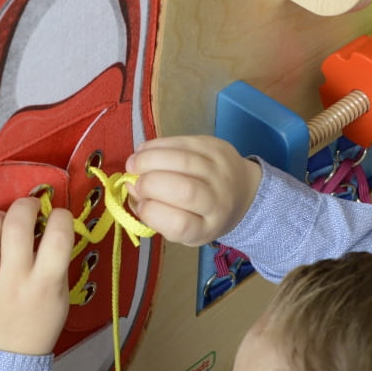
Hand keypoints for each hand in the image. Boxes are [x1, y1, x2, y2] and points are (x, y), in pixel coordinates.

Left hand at [0, 197, 73, 355]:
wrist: (9, 358)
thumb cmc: (40, 321)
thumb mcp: (60, 293)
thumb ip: (55, 261)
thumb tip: (45, 224)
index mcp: (46, 282)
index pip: (59, 237)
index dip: (61, 217)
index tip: (57, 215)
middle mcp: (15, 281)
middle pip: (16, 229)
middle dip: (24, 206)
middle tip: (27, 207)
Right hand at [125, 136, 260, 245]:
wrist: (242, 192)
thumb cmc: (202, 215)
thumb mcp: (182, 228)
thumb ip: (155, 215)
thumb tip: (130, 186)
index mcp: (207, 229)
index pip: (180, 224)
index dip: (151, 212)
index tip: (140, 204)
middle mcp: (220, 202)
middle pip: (184, 191)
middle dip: (149, 183)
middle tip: (133, 181)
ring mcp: (221, 171)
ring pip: (182, 160)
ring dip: (149, 159)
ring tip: (133, 163)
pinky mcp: (216, 146)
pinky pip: (183, 141)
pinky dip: (157, 145)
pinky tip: (144, 151)